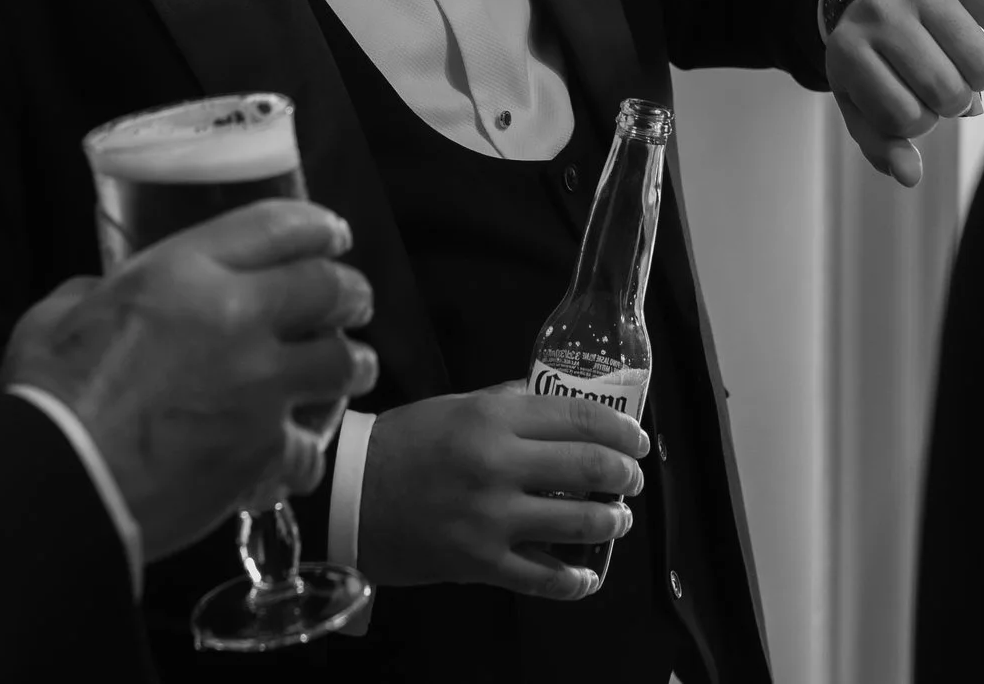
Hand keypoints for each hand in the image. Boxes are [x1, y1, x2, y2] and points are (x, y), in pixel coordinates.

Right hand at [0, 198, 375, 562]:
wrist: (57, 485)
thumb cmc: (46, 399)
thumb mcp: (59, 316)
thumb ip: (97, 294)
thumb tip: (107, 295)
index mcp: (183, 272)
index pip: (279, 226)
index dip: (317, 227)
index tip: (332, 237)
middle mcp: (236, 317)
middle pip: (327, 288)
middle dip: (348, 292)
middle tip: (351, 301)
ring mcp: (259, 386)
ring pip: (341, 363)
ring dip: (350, 364)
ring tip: (349, 369)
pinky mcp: (264, 451)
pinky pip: (310, 448)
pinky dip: (304, 453)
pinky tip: (295, 455)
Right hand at [359, 381, 646, 600]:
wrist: (346, 494)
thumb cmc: (401, 445)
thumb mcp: (454, 406)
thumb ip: (507, 404)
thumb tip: (556, 401)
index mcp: (492, 418)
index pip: (579, 416)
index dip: (621, 430)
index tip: (637, 440)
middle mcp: (497, 464)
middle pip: (589, 468)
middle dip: (626, 476)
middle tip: (633, 480)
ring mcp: (490, 518)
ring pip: (579, 523)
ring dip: (611, 522)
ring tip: (616, 519)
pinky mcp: (479, 563)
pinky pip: (544, 578)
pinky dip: (576, 580)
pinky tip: (587, 575)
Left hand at [827, 0, 983, 188]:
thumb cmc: (875, 57)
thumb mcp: (862, 100)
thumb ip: (882, 143)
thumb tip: (909, 176)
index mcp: (847, 51)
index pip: (906, 119)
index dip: (918, 122)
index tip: (911, 101)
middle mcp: (879, 12)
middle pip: (947, 92)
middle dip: (951, 101)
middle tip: (941, 84)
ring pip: (981, 65)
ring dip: (979, 79)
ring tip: (961, 66)